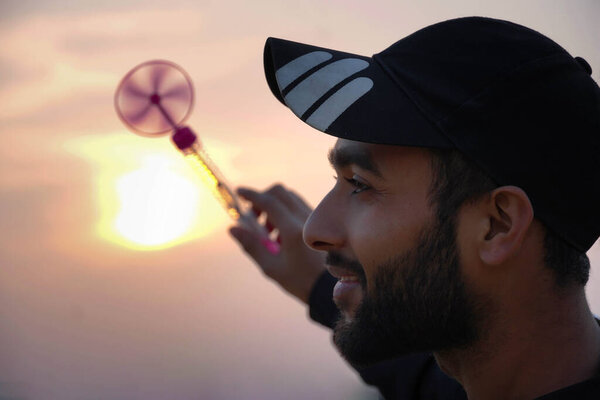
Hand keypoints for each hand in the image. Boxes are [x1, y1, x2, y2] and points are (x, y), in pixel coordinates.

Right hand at [229, 184, 325, 303]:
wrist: (329, 287)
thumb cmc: (300, 280)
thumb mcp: (271, 267)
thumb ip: (251, 246)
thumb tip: (232, 228)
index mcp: (292, 230)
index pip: (269, 202)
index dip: (252, 195)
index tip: (239, 192)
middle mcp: (304, 219)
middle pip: (279, 192)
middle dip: (262, 198)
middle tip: (254, 218)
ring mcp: (313, 218)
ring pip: (289, 197)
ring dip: (273, 206)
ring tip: (268, 232)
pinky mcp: (317, 222)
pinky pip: (298, 206)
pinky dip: (284, 211)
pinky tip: (281, 234)